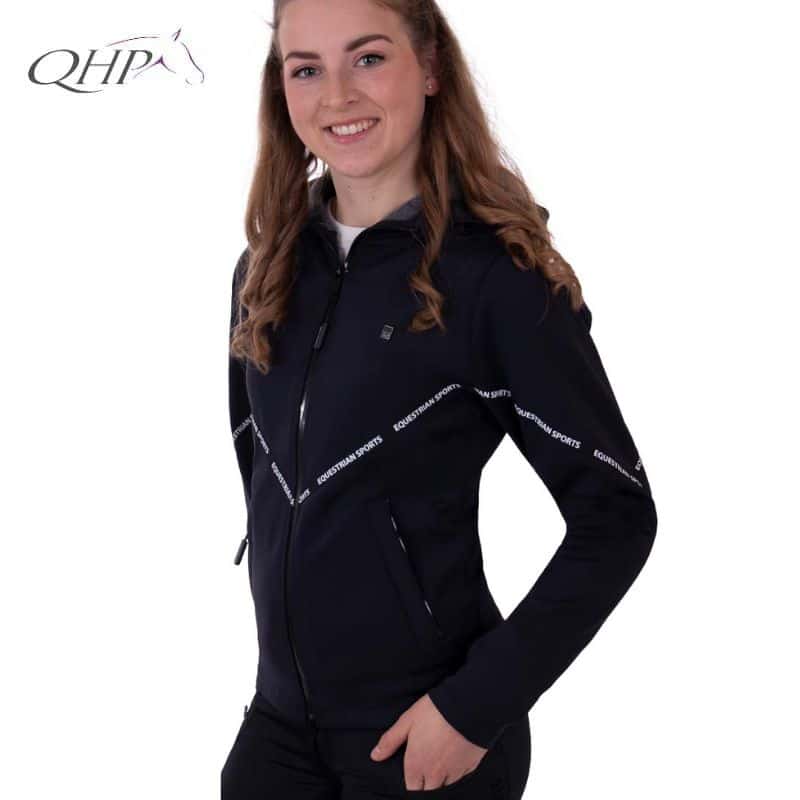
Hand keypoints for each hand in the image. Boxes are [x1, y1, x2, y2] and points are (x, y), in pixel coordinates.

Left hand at [370, 693, 488, 790]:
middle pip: (428, 791)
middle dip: (425, 783)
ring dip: (441, 778)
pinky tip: (455, 755)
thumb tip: (375, 755)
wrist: (467, 707)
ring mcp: (454, 773)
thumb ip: (390, 741)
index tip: (413, 771)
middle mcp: (434, 774)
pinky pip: (460, 777)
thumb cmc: (435, 711)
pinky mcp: (469, 767)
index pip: (411, 788)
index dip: (411, 781)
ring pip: (445, 786)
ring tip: (440, 758)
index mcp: (416, 765)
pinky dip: (456, 771)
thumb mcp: (407, 721)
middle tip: (426, 764)